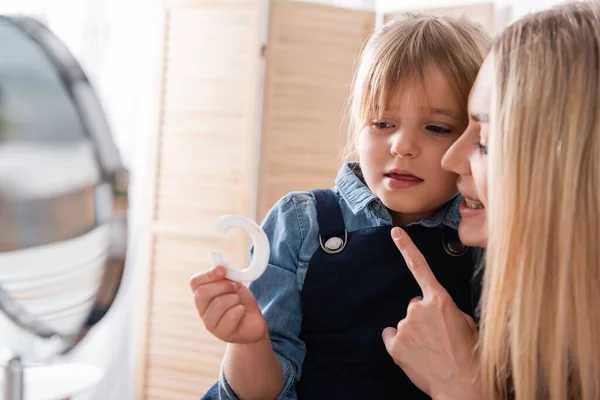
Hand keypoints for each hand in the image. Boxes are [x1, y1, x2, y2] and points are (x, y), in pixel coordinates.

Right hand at [190, 265, 267, 343]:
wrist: (254, 322)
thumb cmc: (241, 302)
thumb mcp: (233, 285)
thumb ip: (224, 277)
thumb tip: (219, 268)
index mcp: (202, 296)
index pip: (195, 282)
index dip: (208, 274)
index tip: (223, 270)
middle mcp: (202, 311)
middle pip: (203, 293)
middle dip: (223, 286)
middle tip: (234, 287)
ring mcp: (211, 324)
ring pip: (219, 303)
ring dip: (234, 298)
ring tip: (238, 302)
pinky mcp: (223, 333)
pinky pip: (231, 315)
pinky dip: (240, 310)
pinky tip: (242, 313)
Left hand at [381, 227, 480, 399]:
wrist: (464, 385)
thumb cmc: (471, 354)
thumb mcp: (467, 323)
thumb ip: (446, 309)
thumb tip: (437, 311)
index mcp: (440, 300)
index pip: (420, 267)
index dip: (406, 247)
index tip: (394, 232)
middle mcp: (418, 309)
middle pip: (415, 305)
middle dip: (424, 318)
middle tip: (439, 337)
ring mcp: (405, 326)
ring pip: (405, 323)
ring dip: (415, 333)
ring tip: (431, 349)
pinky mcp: (394, 344)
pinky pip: (392, 336)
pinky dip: (400, 344)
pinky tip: (415, 354)